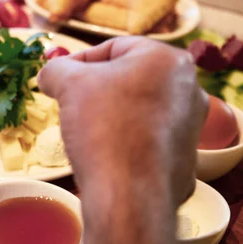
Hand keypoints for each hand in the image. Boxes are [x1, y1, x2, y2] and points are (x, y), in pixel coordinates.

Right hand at [38, 37, 206, 243]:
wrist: (129, 195)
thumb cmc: (103, 127)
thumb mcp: (68, 84)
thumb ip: (56, 68)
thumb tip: (50, 73)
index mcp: (168, 60)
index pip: (114, 48)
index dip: (79, 61)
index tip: (59, 79)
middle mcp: (190, 89)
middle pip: (129, 77)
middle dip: (96, 88)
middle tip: (70, 102)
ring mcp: (192, 126)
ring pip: (139, 107)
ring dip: (110, 113)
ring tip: (85, 130)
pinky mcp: (186, 158)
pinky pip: (147, 138)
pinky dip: (125, 139)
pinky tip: (105, 153)